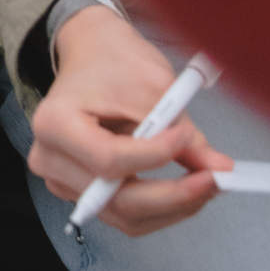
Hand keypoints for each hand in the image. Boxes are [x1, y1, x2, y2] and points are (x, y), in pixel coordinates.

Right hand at [26, 6, 231, 235]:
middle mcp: (50, 158)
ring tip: (205, 182)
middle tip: (214, 179)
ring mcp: (63, 179)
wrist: (93, 54)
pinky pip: (124, 214)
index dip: (156, 155)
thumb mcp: (155, 88)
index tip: (188, 139)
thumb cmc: (115, 62)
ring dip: (171, 206)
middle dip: (173, 196)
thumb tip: (219, 170)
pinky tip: (184, 187)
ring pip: (124, 216)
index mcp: (55, 124)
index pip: (110, 159)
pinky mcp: (81, 191)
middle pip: (116, 200)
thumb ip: (186, 136)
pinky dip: (159, 207)